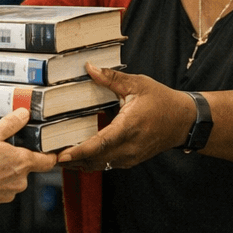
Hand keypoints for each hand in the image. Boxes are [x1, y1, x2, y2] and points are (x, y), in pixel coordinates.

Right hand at [0, 107, 58, 209]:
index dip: (50, 154)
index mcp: (23, 162)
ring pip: (11, 179)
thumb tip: (24, 115)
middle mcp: (19, 181)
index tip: (48, 150)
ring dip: (2, 171)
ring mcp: (7, 193)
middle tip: (0, 149)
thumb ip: (11, 123)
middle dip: (15, 159)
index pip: (48, 161)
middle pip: (25, 168)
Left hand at [57, 64, 195, 169]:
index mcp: (130, 127)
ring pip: (100, 165)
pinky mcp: (132, 160)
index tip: (62, 156)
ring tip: (59, 159)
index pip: (101, 143)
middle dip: (72, 161)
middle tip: (48, 157)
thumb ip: (111, 78)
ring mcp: (131, 156)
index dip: (79, 151)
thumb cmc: (162, 100)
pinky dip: (92, 162)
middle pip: (96, 159)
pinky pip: (108, 165)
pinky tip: (78, 158)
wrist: (184, 121)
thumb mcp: (137, 84)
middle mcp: (130, 146)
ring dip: (80, 164)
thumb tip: (89, 68)